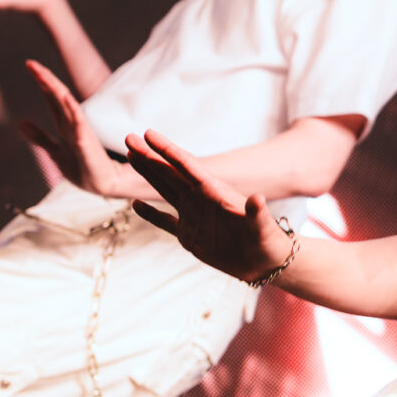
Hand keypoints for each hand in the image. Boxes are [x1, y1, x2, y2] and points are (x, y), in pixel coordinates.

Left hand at [20, 60, 121, 195]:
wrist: (103, 185)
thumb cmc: (83, 167)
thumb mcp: (56, 151)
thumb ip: (39, 137)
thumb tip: (20, 122)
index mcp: (65, 124)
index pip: (52, 98)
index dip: (43, 82)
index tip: (30, 64)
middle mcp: (73, 124)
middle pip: (58, 98)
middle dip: (46, 80)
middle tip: (31, 64)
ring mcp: (81, 134)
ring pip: (67, 108)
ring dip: (57, 92)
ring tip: (46, 77)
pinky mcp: (88, 147)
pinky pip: (80, 128)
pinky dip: (74, 114)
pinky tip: (68, 102)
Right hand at [126, 129, 297, 283]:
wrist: (266, 263)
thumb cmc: (267, 242)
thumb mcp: (262, 227)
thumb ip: (257, 213)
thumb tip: (258, 198)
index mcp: (215, 193)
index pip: (187, 166)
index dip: (167, 150)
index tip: (149, 134)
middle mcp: (201, 200)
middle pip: (170, 174)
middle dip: (149, 157)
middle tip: (129, 138)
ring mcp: (194, 217)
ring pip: (165, 190)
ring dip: (148, 175)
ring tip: (131, 157)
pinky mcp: (190, 236)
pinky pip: (165, 222)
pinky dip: (150, 214)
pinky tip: (136, 204)